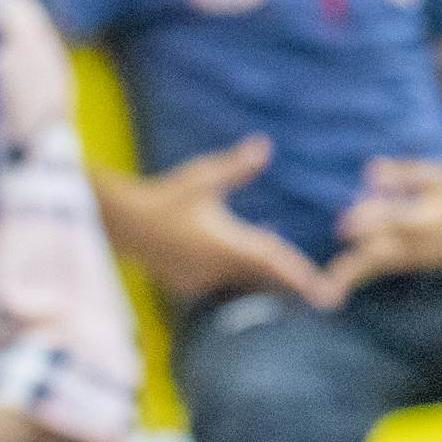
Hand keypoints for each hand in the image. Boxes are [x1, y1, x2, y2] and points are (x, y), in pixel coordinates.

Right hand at [121, 137, 338, 309]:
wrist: (118, 223)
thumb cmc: (162, 197)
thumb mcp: (202, 179)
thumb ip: (236, 167)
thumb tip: (264, 146)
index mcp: (226, 246)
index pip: (272, 263)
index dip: (299, 275)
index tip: (322, 288)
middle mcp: (216, 268)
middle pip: (263, 280)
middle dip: (289, 284)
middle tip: (322, 295)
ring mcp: (199, 281)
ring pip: (241, 284)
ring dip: (264, 281)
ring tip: (293, 284)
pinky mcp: (184, 284)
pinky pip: (219, 285)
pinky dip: (237, 278)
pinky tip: (245, 267)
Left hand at [320, 159, 441, 297]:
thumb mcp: (436, 175)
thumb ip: (403, 174)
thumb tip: (369, 170)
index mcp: (429, 219)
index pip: (392, 222)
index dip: (367, 223)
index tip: (341, 226)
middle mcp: (427, 244)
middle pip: (385, 256)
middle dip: (355, 265)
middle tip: (326, 279)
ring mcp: (427, 259)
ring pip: (386, 268)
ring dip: (357, 275)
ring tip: (328, 289)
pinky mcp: (426, 265)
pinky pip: (392, 270)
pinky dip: (369, 273)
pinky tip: (345, 280)